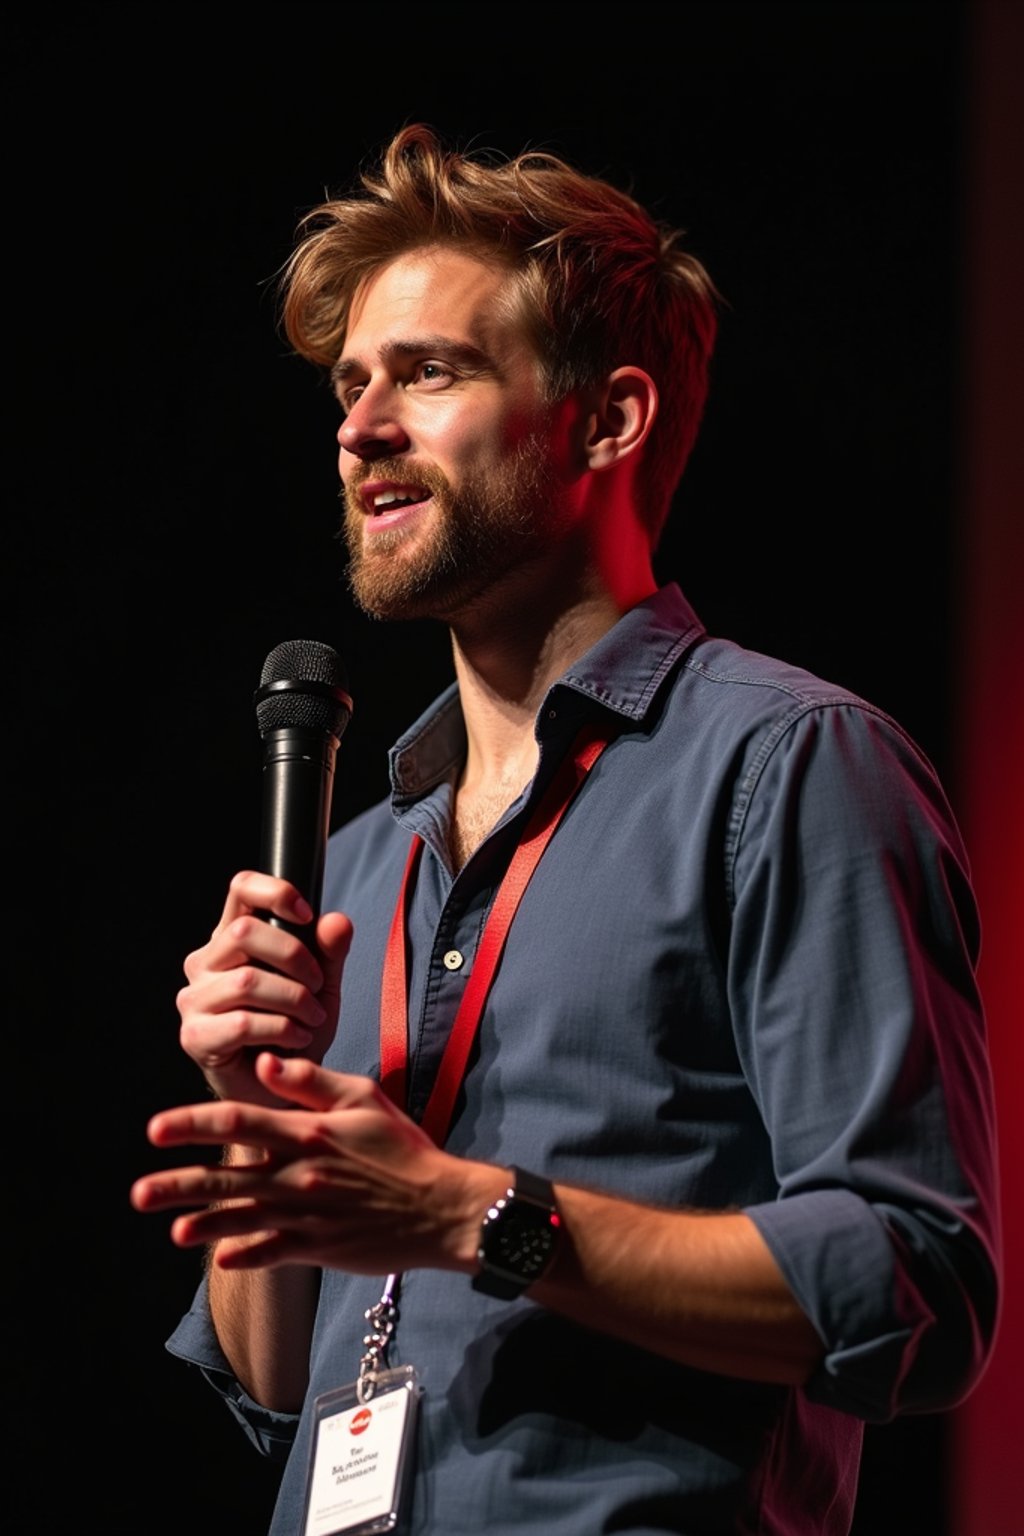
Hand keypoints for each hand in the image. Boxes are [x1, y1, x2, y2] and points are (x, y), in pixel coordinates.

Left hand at [131, 1054, 493, 1275]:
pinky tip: (219, 1256)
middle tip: (139, 1191)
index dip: (193, 1124)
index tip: (155, 1129)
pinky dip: (246, 1255)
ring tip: (170, 1228)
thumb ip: (313, 1081)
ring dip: (203, 1223)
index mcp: (307, 1132)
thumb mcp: (363, 1098)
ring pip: (243, 1218)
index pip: (239, 1122)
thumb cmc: (402, 1147)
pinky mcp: (319, 1248)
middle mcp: (299, 1174)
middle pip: (228, 1177)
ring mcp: (307, 1215)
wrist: (441, 1205)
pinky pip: (274, 1253)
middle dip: (179, 1183)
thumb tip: (270, 1060)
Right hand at [177, 871, 352, 1105]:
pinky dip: (281, 1029)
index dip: (274, 891)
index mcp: (232, 940)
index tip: (305, 915)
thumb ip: (330, 952)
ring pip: (247, 981)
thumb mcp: (323, 986)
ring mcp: (194, 1000)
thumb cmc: (297, 1032)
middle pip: (243, 931)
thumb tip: (337, 920)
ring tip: (312, 1018)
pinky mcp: (195, 1037)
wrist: (284, 1091)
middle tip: (317, 985)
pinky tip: (298, 1038)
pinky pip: (242, 1022)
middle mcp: (205, 964)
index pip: (240, 888)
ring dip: (293, 999)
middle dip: (294, 955)